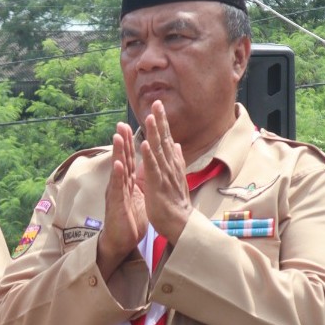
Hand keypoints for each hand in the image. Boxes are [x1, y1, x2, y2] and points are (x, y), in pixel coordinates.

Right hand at [96, 122, 148, 277]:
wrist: (120, 241)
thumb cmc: (128, 220)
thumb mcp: (137, 196)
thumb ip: (140, 181)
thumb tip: (145, 169)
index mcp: (127, 182)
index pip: (129, 158)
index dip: (131, 142)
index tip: (132, 125)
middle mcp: (119, 184)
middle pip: (121, 159)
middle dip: (122, 141)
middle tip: (122, 123)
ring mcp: (115, 193)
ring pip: (117, 169)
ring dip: (117, 152)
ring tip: (118, 136)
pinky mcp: (115, 204)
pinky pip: (117, 188)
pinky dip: (117, 175)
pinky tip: (118, 164)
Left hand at [139, 100, 191, 243]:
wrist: (179, 223)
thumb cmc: (175, 202)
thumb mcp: (175, 178)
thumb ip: (176, 160)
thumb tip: (177, 145)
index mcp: (171, 164)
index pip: (167, 139)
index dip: (163, 122)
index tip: (158, 106)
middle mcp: (170, 166)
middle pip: (165, 139)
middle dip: (160, 121)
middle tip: (157, 102)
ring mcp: (164, 175)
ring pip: (159, 150)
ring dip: (155, 133)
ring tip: (150, 117)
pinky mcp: (158, 185)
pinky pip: (152, 169)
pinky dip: (149, 156)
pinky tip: (145, 144)